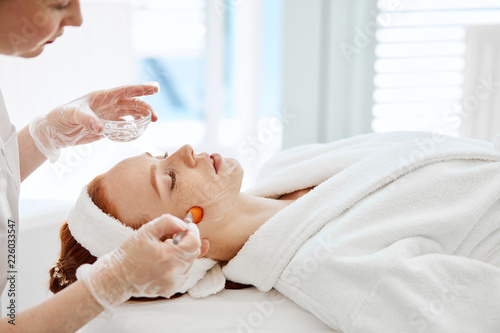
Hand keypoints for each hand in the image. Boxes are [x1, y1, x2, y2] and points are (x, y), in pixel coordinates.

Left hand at [29, 83, 159, 161]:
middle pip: (132, 103)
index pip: (126, 91)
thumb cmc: (61, 116)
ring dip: (141, 118)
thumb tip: (102, 128)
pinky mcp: (106, 128)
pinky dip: (132, 129)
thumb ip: (87, 120)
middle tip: (155, 117)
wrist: (55, 131)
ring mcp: (108, 116)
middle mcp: (108, 105)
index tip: (156, 88)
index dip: (141, 89)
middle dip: (145, 108)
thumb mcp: (72, 114)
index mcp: (102, 96)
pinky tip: (137, 132)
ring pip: (130, 114)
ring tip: (150, 122)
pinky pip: (123, 127)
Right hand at [76, 214, 200, 312]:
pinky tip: (165, 262)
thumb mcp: (146, 231)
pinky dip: (179, 266)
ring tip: (165, 251)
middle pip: (194, 252)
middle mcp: (173, 272)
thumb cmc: (129, 252)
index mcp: (167, 256)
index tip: (187, 226)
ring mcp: (173, 283)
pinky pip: (184, 274)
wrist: (117, 277)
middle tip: (172, 237)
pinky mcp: (170, 290)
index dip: (193, 231)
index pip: (194, 242)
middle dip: (187, 241)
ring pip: (190, 263)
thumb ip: (167, 222)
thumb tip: (184, 225)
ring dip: (182, 254)